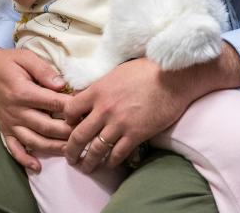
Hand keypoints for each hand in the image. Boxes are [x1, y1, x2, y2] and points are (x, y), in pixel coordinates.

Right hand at [0, 47, 73, 171]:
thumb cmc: (9, 63)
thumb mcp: (26, 57)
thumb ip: (44, 70)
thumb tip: (61, 85)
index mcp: (23, 92)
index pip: (53, 103)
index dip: (72, 108)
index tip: (87, 111)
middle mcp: (16, 111)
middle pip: (46, 126)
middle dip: (68, 132)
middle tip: (85, 134)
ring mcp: (10, 123)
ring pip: (34, 141)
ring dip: (53, 148)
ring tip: (71, 151)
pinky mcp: (5, 129)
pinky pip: (14, 148)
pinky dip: (24, 159)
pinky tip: (37, 167)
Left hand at [63, 45, 239, 172]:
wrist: (172, 77)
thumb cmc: (145, 70)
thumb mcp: (115, 74)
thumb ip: (100, 88)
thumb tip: (89, 96)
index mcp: (96, 91)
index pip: (70, 110)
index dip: (67, 121)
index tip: (70, 127)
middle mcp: (104, 109)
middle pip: (78, 135)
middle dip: (71, 150)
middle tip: (70, 158)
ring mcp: (119, 123)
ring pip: (96, 149)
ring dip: (89, 162)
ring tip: (86, 168)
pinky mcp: (136, 134)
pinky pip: (118, 154)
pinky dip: (111, 162)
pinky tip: (109, 164)